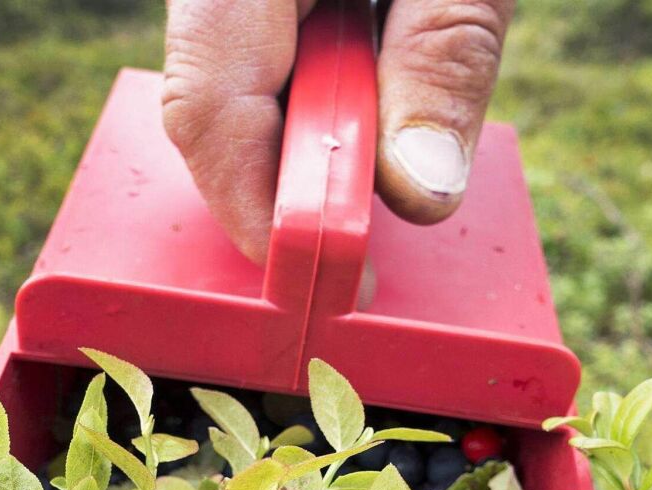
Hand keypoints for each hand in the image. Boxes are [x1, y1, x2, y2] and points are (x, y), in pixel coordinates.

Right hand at [163, 0, 512, 263]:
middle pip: (206, 104)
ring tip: (362, 171)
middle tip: (349, 241)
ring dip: (292, 150)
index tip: (314, 269)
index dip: (255, 206)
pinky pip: (253, 61)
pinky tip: (353, 117)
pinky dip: (301, 109)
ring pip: (224, 89)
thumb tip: (418, 191)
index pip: (210, 102)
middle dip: (275, 186)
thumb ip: (445, 57)